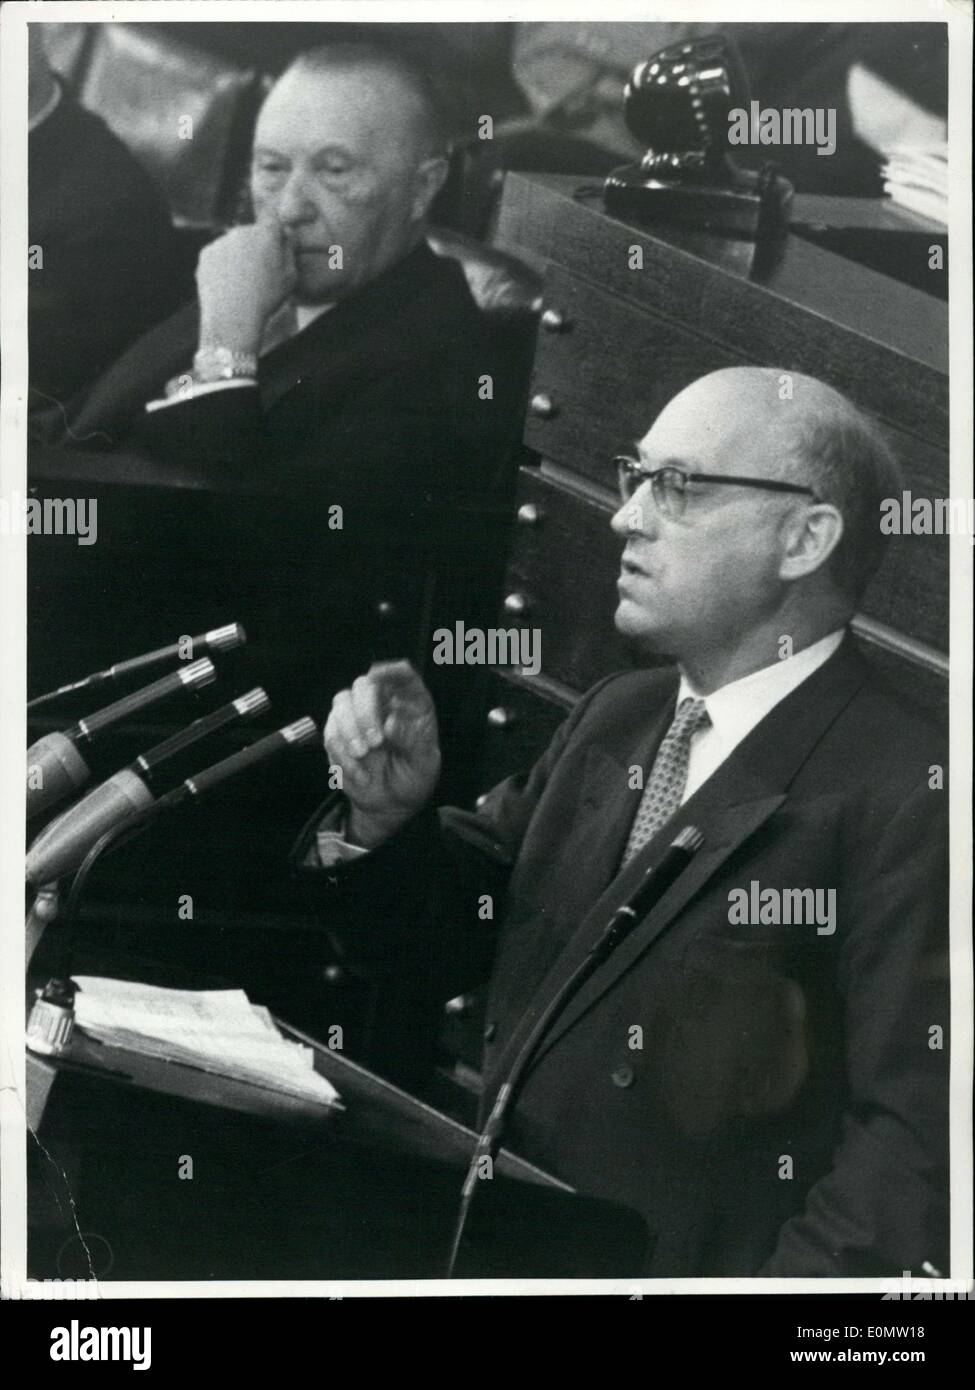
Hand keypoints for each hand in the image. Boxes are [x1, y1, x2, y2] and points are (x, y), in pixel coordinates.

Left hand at [196, 222, 296, 355]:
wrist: (232, 316)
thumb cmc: (266, 298)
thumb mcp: (290, 277)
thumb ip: (289, 251)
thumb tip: (286, 235)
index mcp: (265, 234)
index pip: (273, 220)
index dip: (275, 232)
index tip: (276, 247)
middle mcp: (242, 231)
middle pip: (252, 233)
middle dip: (256, 247)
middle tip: (260, 274)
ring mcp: (221, 241)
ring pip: (234, 245)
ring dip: (239, 257)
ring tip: (243, 284)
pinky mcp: (206, 253)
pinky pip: (219, 256)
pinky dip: (223, 267)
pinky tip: (229, 286)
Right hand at [324, 662, 441, 847]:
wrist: (390, 803)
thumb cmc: (413, 777)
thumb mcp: (424, 764)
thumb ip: (413, 742)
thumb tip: (391, 723)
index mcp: (412, 704)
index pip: (404, 675)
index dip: (392, 670)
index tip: (378, 676)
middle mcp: (383, 703)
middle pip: (365, 686)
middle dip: (365, 711)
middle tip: (374, 742)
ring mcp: (357, 715)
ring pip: (341, 703)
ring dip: (349, 730)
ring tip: (364, 756)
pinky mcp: (338, 733)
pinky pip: (330, 733)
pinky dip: (342, 755)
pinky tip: (360, 775)